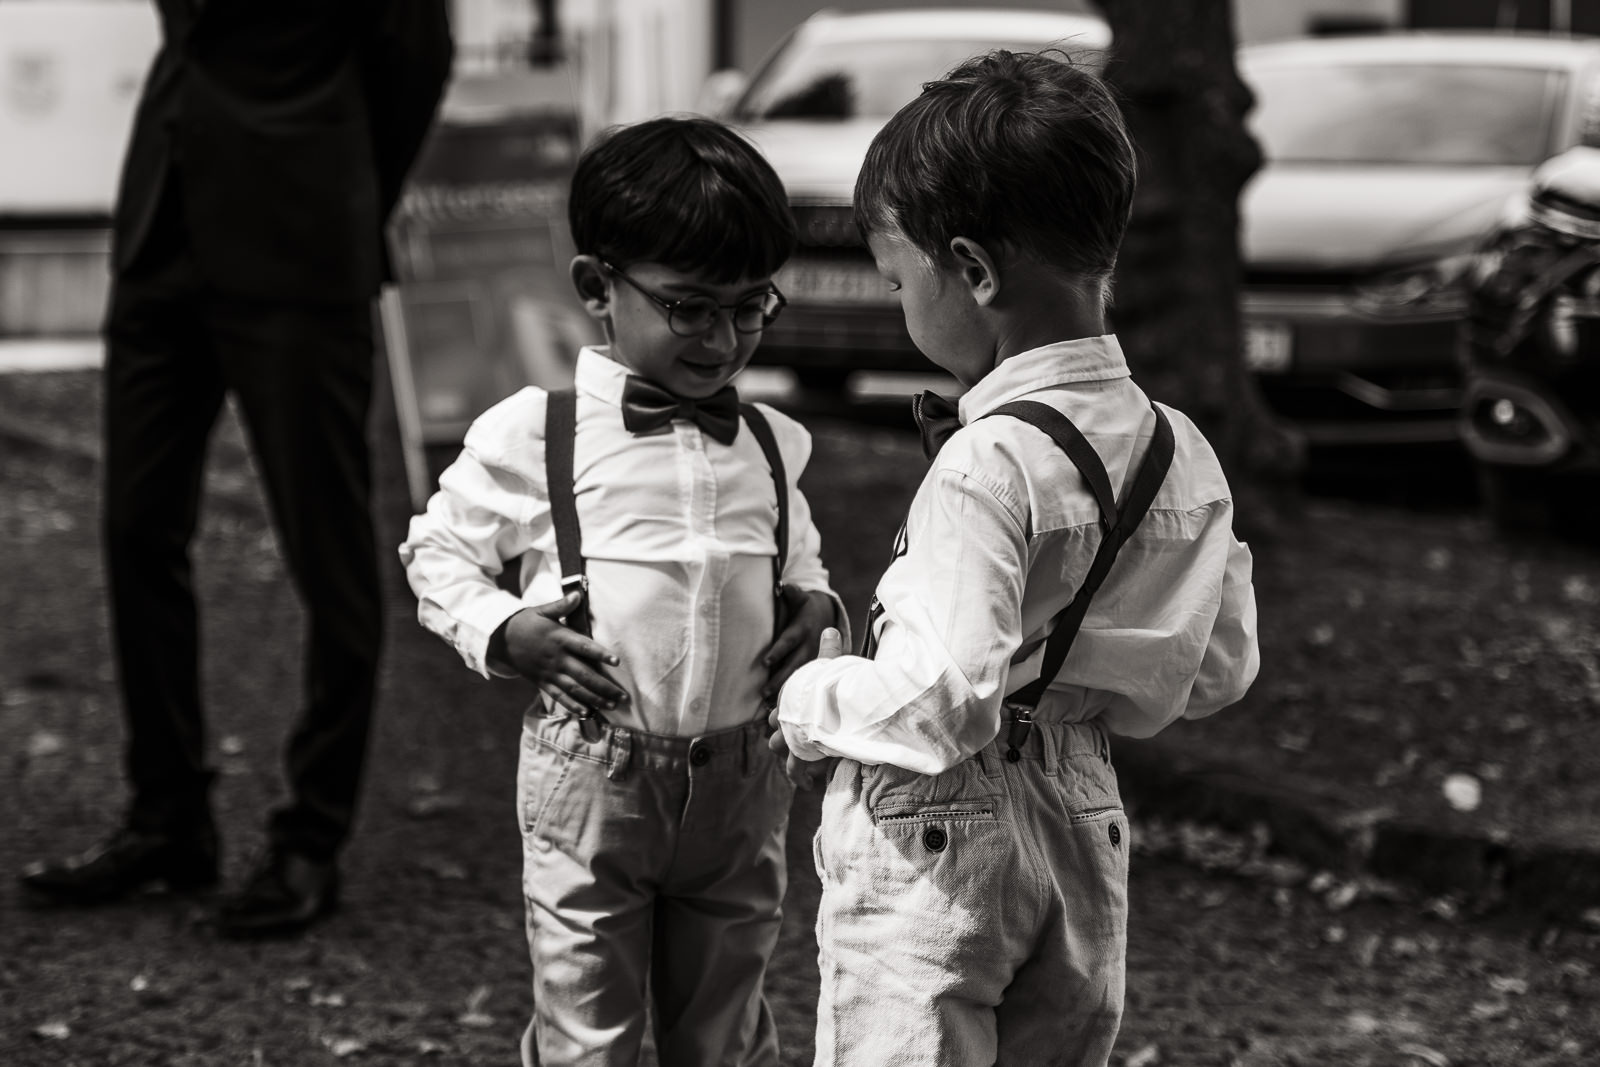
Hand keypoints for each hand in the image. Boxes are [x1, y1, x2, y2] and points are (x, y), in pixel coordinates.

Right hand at [496, 593, 628, 715]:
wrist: (500, 639)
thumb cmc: (525, 622)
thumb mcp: (542, 610)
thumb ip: (561, 605)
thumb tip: (578, 594)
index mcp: (558, 638)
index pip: (583, 647)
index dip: (600, 654)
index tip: (616, 662)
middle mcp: (556, 658)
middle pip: (584, 674)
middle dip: (604, 686)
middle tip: (623, 696)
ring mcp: (549, 672)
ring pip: (575, 689)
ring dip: (594, 699)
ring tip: (612, 705)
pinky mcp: (542, 682)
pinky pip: (559, 697)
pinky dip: (573, 706)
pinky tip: (587, 713)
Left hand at [761, 587, 840, 704]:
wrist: (829, 617)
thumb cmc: (807, 608)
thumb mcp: (802, 598)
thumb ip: (792, 593)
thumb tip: (782, 586)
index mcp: (803, 629)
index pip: (788, 641)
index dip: (778, 651)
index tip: (765, 662)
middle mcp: (809, 646)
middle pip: (793, 665)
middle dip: (779, 679)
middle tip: (763, 691)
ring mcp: (814, 659)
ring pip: (800, 677)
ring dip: (785, 690)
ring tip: (769, 704)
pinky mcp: (816, 668)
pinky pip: (805, 682)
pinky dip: (794, 694)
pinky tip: (781, 708)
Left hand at [766, 625, 843, 788]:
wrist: (838, 703)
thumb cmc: (834, 683)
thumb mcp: (832, 664)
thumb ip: (829, 650)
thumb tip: (830, 629)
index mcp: (791, 702)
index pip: (775, 714)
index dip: (779, 718)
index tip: (789, 720)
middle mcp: (788, 722)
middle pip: (776, 736)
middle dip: (783, 739)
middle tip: (794, 741)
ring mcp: (793, 740)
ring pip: (782, 752)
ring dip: (790, 757)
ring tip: (801, 761)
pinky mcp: (802, 756)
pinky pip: (796, 772)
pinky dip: (801, 778)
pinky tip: (808, 784)